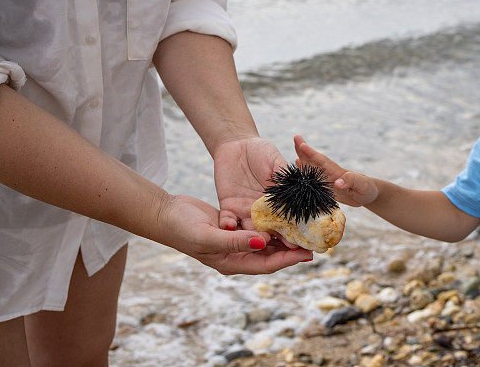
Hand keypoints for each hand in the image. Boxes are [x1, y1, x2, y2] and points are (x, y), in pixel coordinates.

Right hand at [157, 194, 312, 274]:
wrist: (165, 213)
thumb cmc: (182, 228)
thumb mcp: (209, 236)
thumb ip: (235, 241)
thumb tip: (263, 244)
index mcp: (231, 263)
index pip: (266, 265)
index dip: (288, 260)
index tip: (307, 254)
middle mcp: (236, 254)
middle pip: (271, 254)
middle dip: (291, 249)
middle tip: (313, 241)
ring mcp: (235, 240)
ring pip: (266, 240)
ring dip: (283, 235)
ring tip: (304, 228)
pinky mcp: (234, 226)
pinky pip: (257, 226)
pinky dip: (271, 221)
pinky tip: (284, 213)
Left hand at [213, 136, 298, 247]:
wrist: (236, 144)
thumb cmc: (261, 151)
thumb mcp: (276, 162)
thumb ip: (283, 177)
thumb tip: (297, 190)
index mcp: (277, 202)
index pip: (288, 219)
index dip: (295, 229)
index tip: (305, 239)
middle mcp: (262, 211)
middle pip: (271, 230)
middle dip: (279, 241)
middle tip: (288, 250)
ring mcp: (245, 211)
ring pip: (249, 230)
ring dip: (253, 238)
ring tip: (259, 242)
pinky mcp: (228, 207)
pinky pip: (227, 220)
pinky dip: (228, 225)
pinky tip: (230, 228)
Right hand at [293, 135, 378, 206]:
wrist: (368, 195)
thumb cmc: (367, 188)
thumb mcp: (362, 184)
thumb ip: (351, 181)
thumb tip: (337, 183)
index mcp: (337, 171)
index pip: (322, 160)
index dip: (312, 153)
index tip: (302, 145)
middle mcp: (330, 173)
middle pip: (314, 160)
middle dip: (305, 150)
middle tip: (296, 137)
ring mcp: (327, 180)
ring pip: (312, 169)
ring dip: (303, 161)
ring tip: (294, 154)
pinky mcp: (326, 189)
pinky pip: (313, 181)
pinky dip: (305, 175)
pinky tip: (299, 170)